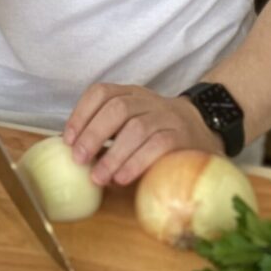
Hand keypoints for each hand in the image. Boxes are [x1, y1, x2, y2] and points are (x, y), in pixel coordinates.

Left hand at [62, 83, 222, 186]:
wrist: (203, 130)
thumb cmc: (156, 132)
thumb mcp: (132, 122)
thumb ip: (108, 133)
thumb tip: (74, 154)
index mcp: (130, 93)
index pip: (101, 92)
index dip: (81, 113)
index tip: (67, 139)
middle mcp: (147, 100)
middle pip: (117, 108)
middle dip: (94, 134)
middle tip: (79, 159)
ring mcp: (167, 116)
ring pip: (137, 128)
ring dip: (113, 155)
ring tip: (98, 177)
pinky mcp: (182, 137)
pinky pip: (158, 146)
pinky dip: (136, 162)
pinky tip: (123, 178)